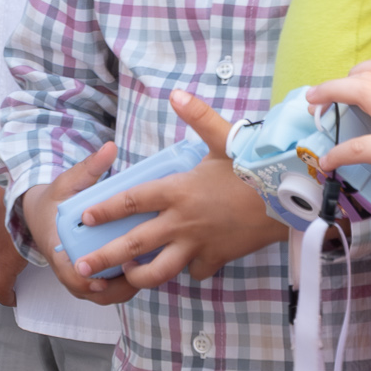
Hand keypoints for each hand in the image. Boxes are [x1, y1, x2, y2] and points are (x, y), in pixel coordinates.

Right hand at [21, 144, 137, 305]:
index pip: (70, 275)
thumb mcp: (68, 181)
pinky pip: (106, 290)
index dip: (87, 281)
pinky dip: (122, 286)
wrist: (40, 212)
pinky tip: (142, 271)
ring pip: (101, 295)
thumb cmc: (55, 199)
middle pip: (90, 292)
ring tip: (146, 272)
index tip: (104, 278)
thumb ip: (89, 168)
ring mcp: (78, 275)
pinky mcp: (89, 276)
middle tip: (139, 276)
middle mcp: (67, 267)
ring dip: (122, 289)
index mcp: (57, 248)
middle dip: (115, 289)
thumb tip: (109, 148)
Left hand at [67, 90, 287, 288]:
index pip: (131, 201)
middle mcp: (182, 221)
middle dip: (105, 256)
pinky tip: (184, 265)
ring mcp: (199, 244)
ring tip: (125, 276)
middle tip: (80, 266)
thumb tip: (176, 94)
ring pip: (161, 269)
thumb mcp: (225, 138)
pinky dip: (188, 269)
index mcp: (177, 191)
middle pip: (135, 243)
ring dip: (140, 275)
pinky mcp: (217, 258)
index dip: (105, 209)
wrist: (290, 201)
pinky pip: (196, 270)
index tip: (84, 217)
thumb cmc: (255, 168)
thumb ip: (198, 117)